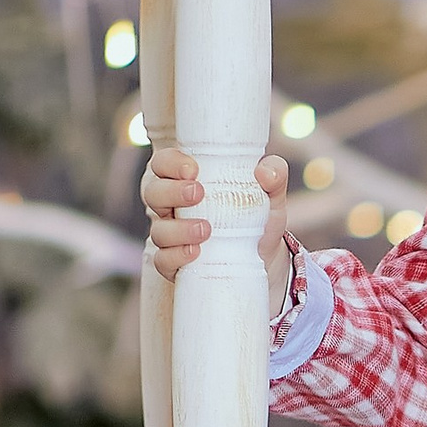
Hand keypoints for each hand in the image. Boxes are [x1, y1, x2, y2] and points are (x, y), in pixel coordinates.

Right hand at [142, 145, 293, 315]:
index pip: (163, 164)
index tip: (193, 169)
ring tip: (206, 230)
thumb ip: (274, 175)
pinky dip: (177, 256)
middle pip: (153, 192)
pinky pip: (163, 260)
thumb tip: (266, 173)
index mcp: (185, 181)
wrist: (264, 260)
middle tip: (198, 193)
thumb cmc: (257, 218)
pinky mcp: (174, 264)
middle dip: (171, 191)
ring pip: (158, 230)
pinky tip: (195, 253)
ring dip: (179, 228)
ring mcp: (171, 236)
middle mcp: (172, 206)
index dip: (170, 163)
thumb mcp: (270, 195)